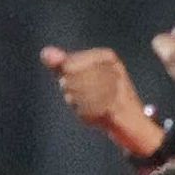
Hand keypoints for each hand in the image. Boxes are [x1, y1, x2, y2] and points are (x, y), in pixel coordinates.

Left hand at [41, 45, 167, 158]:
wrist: (129, 122)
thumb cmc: (101, 97)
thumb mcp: (79, 76)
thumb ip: (60, 64)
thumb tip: (45, 52)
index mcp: (107, 57)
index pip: (69, 65)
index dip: (67, 78)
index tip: (78, 84)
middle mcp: (115, 68)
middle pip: (72, 78)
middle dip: (72, 91)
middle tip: (85, 97)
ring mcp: (118, 86)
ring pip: (79, 93)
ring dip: (80, 103)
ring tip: (91, 105)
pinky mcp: (118, 106)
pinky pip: (89, 108)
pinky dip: (87, 115)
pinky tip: (96, 115)